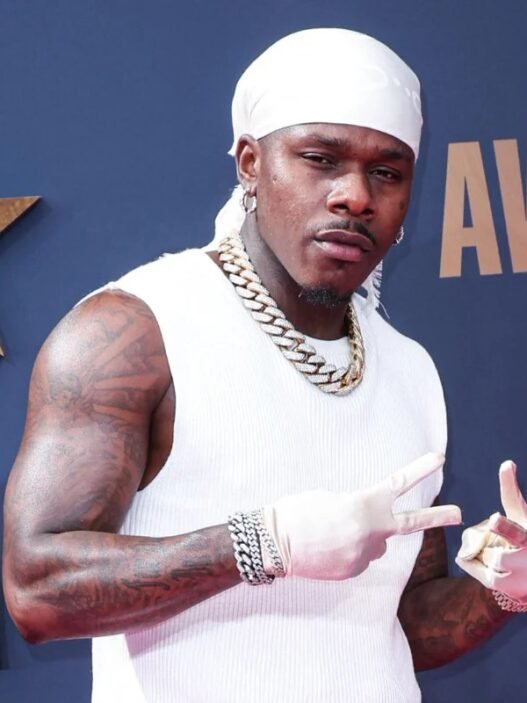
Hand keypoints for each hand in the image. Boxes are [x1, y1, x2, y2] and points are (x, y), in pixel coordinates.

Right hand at [262, 452, 460, 579]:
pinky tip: (327, 548)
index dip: (420, 469)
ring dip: (362, 537)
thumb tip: (373, 525)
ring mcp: (363, 555)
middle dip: (437, 517)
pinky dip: (347, 551)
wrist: (275, 544)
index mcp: (364, 504)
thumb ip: (360, 508)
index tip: (439, 459)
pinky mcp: (353, 571)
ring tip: (331, 533)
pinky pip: (359, 557)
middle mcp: (370, 532)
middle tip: (458, 513)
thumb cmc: (299, 511)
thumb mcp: (332, 499)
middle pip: (411, 523)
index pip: (399, 483)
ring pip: (375, 543)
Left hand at [456, 460, 526, 602]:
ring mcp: (513, 578)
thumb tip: (506, 462)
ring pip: (479, 554)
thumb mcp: (523, 516)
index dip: (503, 527)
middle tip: (502, 542)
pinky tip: (487, 560)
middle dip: (489, 538)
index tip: (494, 519)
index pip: (515, 533)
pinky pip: (471, 566)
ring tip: (500, 552)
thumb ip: (511, 492)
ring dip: (482, 550)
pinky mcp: (500, 587)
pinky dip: (473, 560)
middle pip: (487, 541)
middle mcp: (522, 560)